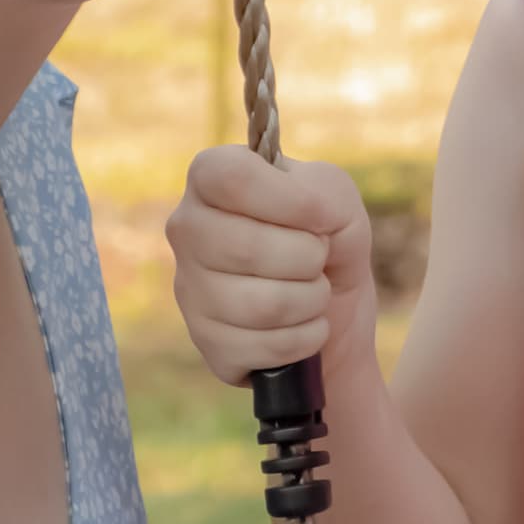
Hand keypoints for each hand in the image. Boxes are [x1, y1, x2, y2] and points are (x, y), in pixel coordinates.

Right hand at [167, 143, 375, 380]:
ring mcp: (190, 290)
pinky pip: (266, 346)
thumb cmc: (328, 236)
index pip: (230, 178)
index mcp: (211, 178)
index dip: (288, 199)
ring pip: (261, 304)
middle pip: (248, 248)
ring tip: (314, 290)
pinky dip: (307, 336)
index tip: (319, 215)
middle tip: (318, 257)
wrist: (336, 304)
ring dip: (312, 299)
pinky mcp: (207, 342)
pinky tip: (303, 323)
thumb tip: (310, 215)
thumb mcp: (336, 197)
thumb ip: (322, 192)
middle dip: (310, 257)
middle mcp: (187, 230)